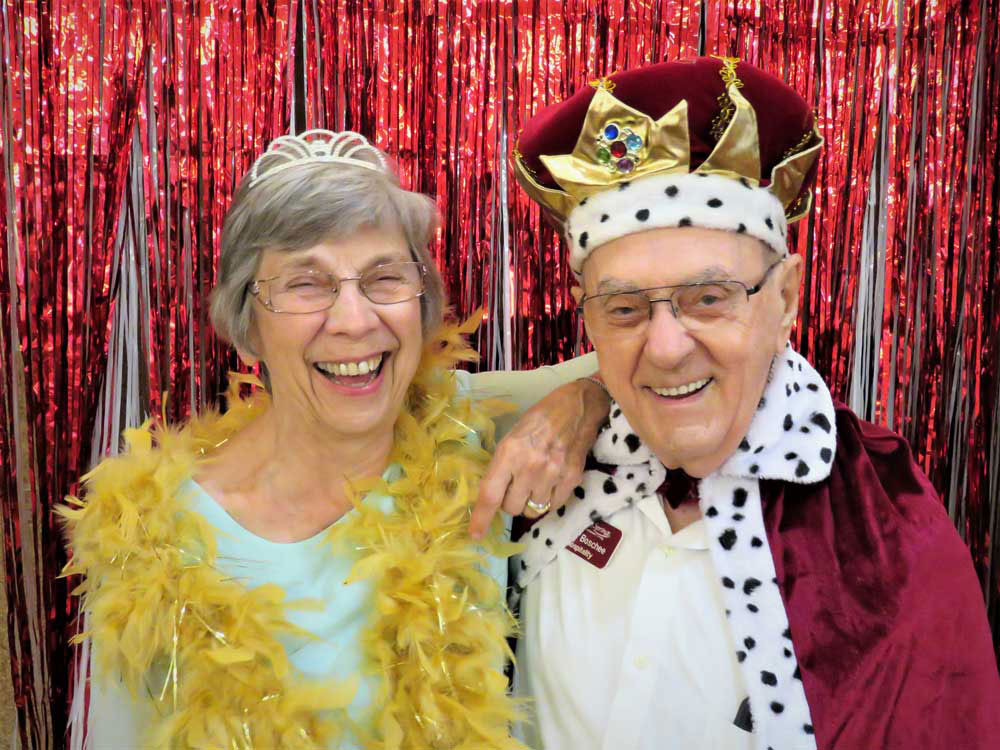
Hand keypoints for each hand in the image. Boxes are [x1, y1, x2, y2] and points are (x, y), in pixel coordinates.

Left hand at [469, 377, 610, 538]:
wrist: (576, 407)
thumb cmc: (539, 419)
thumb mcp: (512, 437)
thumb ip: (502, 465)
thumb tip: (492, 494)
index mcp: (509, 453)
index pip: (490, 494)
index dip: (481, 518)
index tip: (475, 534)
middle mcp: (530, 467)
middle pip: (512, 508)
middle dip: (510, 502)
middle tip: (516, 486)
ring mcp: (553, 475)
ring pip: (533, 510)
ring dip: (530, 502)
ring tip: (535, 482)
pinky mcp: (572, 479)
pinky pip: (553, 505)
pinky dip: (549, 500)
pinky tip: (550, 482)